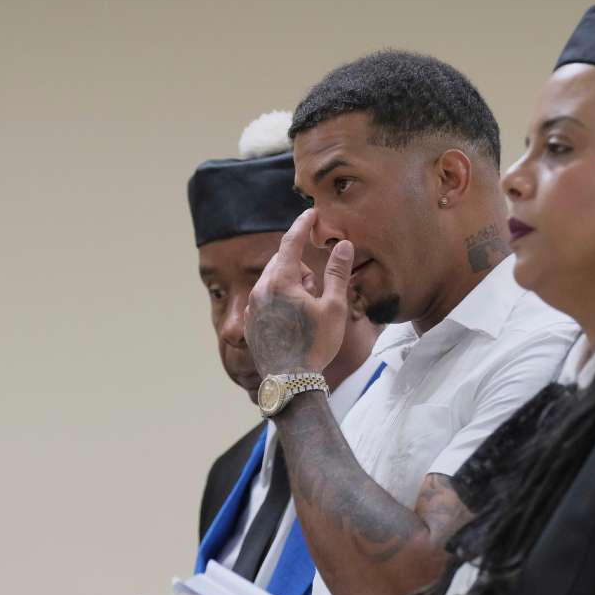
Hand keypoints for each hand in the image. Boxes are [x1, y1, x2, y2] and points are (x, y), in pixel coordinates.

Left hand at [246, 209, 352, 375]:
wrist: (289, 382)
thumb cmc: (315, 345)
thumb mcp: (333, 307)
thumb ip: (337, 273)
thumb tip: (344, 244)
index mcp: (281, 281)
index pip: (291, 242)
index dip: (302, 224)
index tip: (311, 213)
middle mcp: (261, 289)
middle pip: (283, 262)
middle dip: (302, 267)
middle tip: (318, 291)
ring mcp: (252, 306)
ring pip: (274, 281)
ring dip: (291, 285)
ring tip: (307, 312)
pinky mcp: (250, 322)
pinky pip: (266, 299)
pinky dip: (280, 301)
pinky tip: (293, 322)